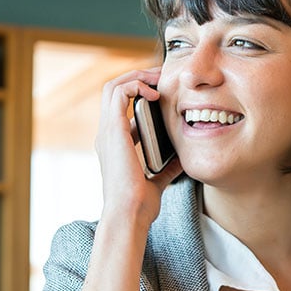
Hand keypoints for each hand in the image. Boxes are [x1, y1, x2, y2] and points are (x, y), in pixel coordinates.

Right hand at [78, 67, 182, 290]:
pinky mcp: (113, 131)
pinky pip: (118, 94)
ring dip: (136, 77)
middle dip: (138, 78)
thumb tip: (183, 159)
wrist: (129, 214)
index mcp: (116, 144)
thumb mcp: (158, 180)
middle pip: (115, 90)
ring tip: (158, 77)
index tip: (163, 91)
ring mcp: (108, 132)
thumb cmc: (141, 205)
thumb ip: (167, 167)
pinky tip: (155, 93)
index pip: (121, 108)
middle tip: (162, 75)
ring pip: (113, 86)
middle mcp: (108, 134)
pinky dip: (135, 85)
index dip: (140, 94)